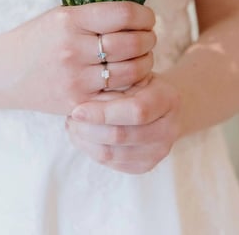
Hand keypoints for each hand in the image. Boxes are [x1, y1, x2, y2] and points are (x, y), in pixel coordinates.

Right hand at [0, 1, 155, 115]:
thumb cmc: (37, 38)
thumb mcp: (60, 16)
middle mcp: (73, 48)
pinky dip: (132, 87)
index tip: (148, 18)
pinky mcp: (77, 103)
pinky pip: (118, 96)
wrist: (3, 72)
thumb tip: (138, 15)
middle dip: (149, 40)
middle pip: (131, 44)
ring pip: (130, 72)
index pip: (123, 14)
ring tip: (143, 58)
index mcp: (70, 20)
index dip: (144, 15)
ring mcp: (75, 78)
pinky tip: (132, 79)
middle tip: (149, 39)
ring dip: (145, 63)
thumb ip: (95, 15)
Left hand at [66, 73, 180, 173]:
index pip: (134, 111)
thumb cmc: (142, 83)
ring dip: (85, 142)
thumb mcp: (133, 74)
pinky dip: (91, 151)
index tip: (76, 110)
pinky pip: (112, 163)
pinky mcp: (146, 165)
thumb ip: (114, 82)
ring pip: (112, 154)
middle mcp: (169, 129)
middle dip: (88, 129)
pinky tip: (81, 136)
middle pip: (121, 136)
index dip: (103, 113)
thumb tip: (80, 97)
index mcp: (167, 99)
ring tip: (72, 126)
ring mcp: (159, 151)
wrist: (163, 104)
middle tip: (70, 117)